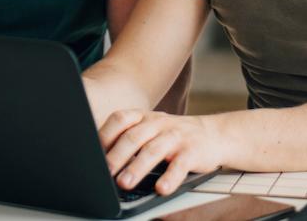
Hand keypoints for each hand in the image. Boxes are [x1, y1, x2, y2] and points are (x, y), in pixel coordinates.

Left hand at [99, 110, 225, 195]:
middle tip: (105, 172)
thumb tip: (99, 160)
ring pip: (153, 151)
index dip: (105, 135)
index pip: (120, 120)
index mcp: (144, 117)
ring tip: (124, 183)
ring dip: (137, 168)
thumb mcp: (150, 130)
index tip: (93, 153)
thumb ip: (129, 139)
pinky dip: (170, 178)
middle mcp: (158, 124)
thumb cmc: (173, 136)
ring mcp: (176, 137)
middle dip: (117, 156)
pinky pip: (180, 165)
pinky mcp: (192, 152)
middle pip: (133, 137)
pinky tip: (161, 188)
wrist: (213, 134)